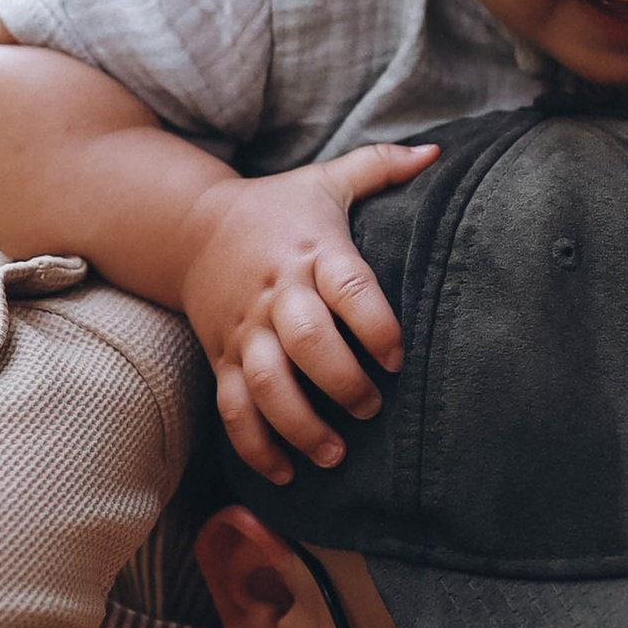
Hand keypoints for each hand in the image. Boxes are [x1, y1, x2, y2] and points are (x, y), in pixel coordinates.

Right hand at [179, 142, 438, 481]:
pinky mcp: (222, 358)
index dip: (375, 326)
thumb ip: (380, 166)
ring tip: (334, 454)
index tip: (396, 357)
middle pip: (307, 342)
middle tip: (371, 409)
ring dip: (299, 425)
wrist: (189, 228)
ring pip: (266, 384)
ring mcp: (245, 331)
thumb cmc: (277, 210)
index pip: (348, 288)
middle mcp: (278, 294)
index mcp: (312, 252)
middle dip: (341, 382)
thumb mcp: (325, 181)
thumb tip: (438, 153)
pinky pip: (232, 408)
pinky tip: (285, 475)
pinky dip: (255, 446)